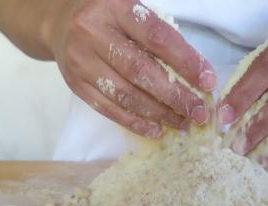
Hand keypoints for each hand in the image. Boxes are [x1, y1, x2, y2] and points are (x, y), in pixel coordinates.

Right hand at [46, 0, 216, 137]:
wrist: (59, 23)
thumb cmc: (107, 17)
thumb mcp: (131, 11)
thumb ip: (159, 36)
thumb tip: (197, 75)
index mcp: (115, 8)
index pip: (157, 37)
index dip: (186, 61)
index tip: (208, 82)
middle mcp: (94, 33)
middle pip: (141, 71)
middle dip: (175, 96)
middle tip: (199, 113)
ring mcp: (81, 61)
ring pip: (125, 95)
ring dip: (159, 114)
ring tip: (183, 123)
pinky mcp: (75, 85)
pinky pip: (109, 109)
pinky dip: (135, 122)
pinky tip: (157, 130)